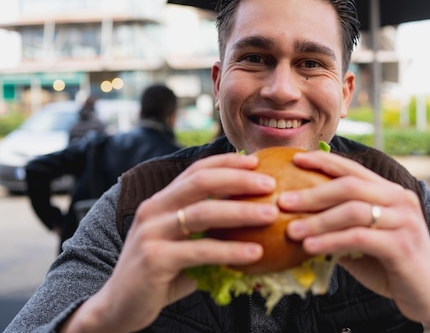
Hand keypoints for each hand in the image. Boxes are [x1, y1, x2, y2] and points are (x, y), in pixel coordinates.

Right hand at [62, 153, 278, 332]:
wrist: (119, 307)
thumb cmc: (161, 274)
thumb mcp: (184, 244)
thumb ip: (210, 231)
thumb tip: (255, 221)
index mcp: (161, 201)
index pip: (196, 170)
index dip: (227, 162)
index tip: (256, 161)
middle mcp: (154, 210)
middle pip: (201, 182)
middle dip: (239, 179)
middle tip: (270, 183)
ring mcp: (151, 233)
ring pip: (203, 213)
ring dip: (242, 211)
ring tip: (271, 214)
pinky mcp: (154, 259)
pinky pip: (200, 251)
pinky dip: (231, 250)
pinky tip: (255, 254)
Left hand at [279, 151, 429, 331]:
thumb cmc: (393, 267)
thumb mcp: (365, 241)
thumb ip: (341, 227)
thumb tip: (300, 220)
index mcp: (392, 193)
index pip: (354, 170)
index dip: (325, 162)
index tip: (296, 159)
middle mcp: (401, 200)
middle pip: (350, 186)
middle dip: (313, 192)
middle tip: (284, 200)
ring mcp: (404, 221)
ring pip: (353, 211)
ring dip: (317, 220)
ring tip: (291, 230)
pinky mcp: (401, 245)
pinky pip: (358, 237)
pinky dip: (330, 241)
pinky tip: (310, 248)